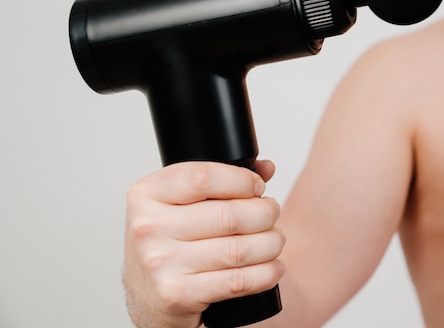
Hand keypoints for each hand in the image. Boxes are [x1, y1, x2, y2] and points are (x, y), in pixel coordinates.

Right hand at [123, 160, 285, 327]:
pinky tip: (273, 267)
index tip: (257, 186)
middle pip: (227, 215)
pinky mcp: (178, 295)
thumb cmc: (167, 243)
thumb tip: (266, 168)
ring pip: (237, 250)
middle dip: (264, 213)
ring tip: (275, 240)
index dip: (241, 180)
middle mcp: (148, 227)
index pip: (202, 177)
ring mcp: (161, 263)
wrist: (146, 297)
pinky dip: (265, 273)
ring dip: (270, 243)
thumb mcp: (178, 204)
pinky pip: (237, 281)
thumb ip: (219, 181)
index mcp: (147, 195)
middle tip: (272, 214)